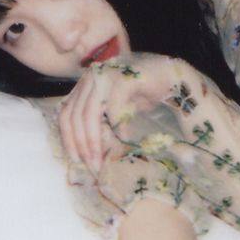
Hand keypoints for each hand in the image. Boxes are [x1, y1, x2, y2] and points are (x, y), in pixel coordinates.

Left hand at [58, 53, 186, 175]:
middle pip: (74, 115)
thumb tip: (88, 151)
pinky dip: (117, 127)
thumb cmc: (144, 94)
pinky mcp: (124, 77)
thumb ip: (100, 122)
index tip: (75, 160)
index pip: (66, 112)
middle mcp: (91, 76)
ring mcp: (107, 74)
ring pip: (89, 113)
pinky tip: (125, 140)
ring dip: (94, 141)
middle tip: (92, 165)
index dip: (68, 138)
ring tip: (102, 159)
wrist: (174, 76)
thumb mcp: (115, 109)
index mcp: (85, 83)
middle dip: (82, 145)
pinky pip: (113, 108)